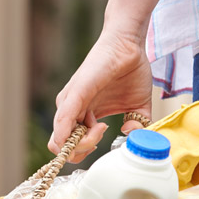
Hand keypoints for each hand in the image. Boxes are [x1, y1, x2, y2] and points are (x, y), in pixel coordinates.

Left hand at [49, 29, 152, 162]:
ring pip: (61, 139)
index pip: (70, 146)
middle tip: (103, 135)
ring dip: (83, 144)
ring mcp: (70, 101)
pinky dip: (67, 134)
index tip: (105, 141)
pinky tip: (86, 133)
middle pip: (62, 148)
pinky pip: (64, 119)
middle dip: (82, 152)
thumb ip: (137, 125)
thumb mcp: (137, 107)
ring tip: (102, 128)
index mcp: (83, 115)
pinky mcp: (75, 92)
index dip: (84, 152)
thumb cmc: (131, 72)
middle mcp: (71, 110)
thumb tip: (131, 136)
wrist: (130, 46)